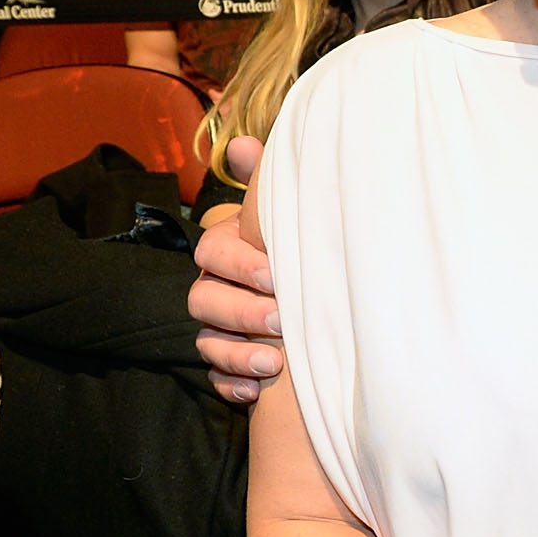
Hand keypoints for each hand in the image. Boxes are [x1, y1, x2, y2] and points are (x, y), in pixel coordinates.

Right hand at [190, 146, 282, 401]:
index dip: (239, 264)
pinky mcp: (229, 364)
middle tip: (282, 322)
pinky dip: (232, 386)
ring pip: (207, 341)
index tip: (275, 276)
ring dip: (237, 354)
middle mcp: (216, 288)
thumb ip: (265, 183)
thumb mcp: (289, 215)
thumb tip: (243, 144)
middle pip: (204, 301)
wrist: (334, 305)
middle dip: (242, 312)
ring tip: (274, 363)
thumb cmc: (306, 249)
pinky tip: (255, 392)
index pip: (212, 253)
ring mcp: (219, 328)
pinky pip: (214, 378)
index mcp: (228, 251)